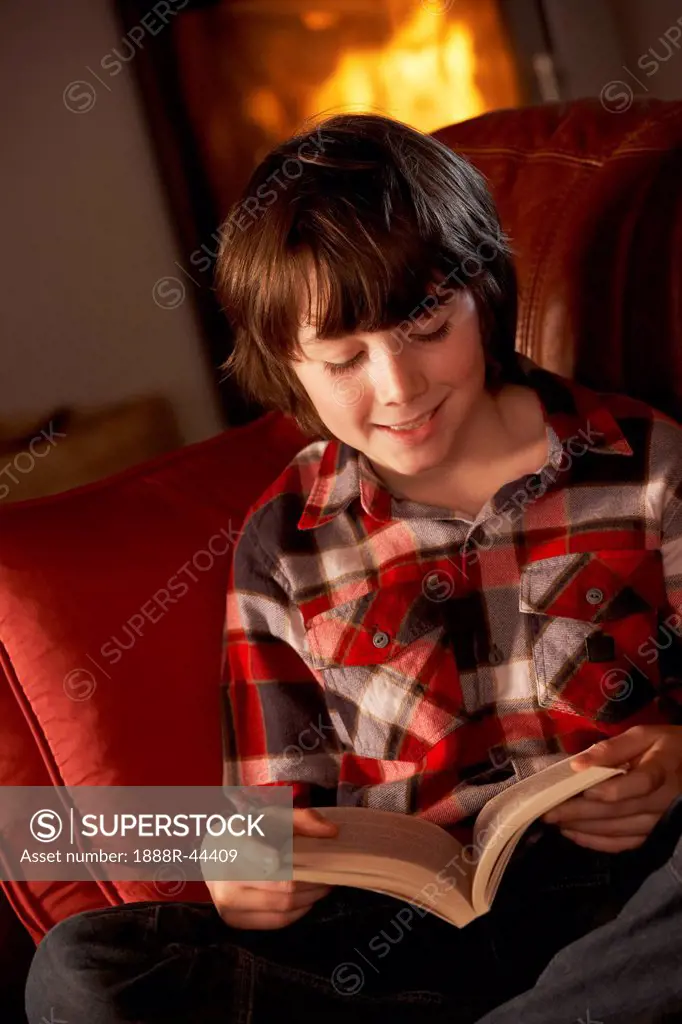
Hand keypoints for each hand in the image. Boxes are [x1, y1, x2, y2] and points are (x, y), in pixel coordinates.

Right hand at [207, 807, 337, 928]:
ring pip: (283, 908)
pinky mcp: (235, 920)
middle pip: (283, 888)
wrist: (216, 854)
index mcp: (231, 843)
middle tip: (329, 873)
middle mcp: (225, 878)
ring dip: (310, 898)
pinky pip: (277, 922)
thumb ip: (302, 819)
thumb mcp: (273, 816)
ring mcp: (228, 904)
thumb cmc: (250, 832)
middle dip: (313, 882)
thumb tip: (331, 832)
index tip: (295, 862)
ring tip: (322, 885)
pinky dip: (298, 911)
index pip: (255, 856)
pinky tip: (306, 898)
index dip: (275, 862)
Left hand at [542, 725, 681, 851]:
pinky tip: (575, 836)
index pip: (639, 784)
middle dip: (580, 813)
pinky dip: (598, 843)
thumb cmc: (666, 746)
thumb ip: (612, 748)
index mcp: (662, 770)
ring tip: (555, 822)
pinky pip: (625, 844)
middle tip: (548, 812)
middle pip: (620, 810)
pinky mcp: (653, 834)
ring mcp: (659, 821)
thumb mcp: (643, 735)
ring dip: (585, 829)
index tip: (580, 788)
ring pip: (619, 830)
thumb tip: (578, 764)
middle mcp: (663, 800)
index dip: (609, 789)